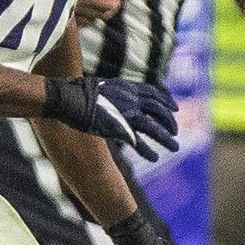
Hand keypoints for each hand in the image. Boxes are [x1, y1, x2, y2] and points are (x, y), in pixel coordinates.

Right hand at [43, 75, 179, 160]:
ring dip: (166, 139)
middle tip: (175, 132)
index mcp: (127, 88)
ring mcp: (127, 114)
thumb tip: (115, 93)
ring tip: (175, 148)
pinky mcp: (119, 128)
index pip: (153, 93)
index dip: (166, 101)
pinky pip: (138, 142)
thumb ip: (115, 92)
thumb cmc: (79, 93)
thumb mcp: (103, 86)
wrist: (69, 99)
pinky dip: (147, 151)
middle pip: (158, 110)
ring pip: (154, 128)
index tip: (174, 108)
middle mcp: (131, 99)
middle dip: (169, 121)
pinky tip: (155, 158)